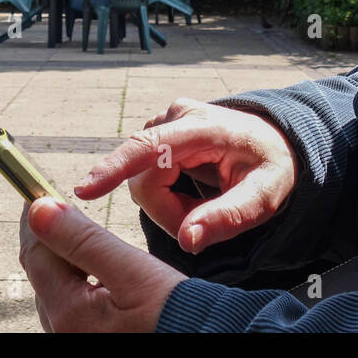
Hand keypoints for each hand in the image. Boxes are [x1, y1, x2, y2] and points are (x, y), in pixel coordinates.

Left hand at [19, 198, 184, 331]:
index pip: (35, 254)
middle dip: (49, 237)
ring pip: (57, 290)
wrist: (208, 341)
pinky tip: (91, 268)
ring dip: (63, 258)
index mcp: (69, 314)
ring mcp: (77, 338)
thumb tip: (40, 211)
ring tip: (74, 230)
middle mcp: (65, 333)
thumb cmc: (176, 315)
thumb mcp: (132, 271)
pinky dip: (78, 281)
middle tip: (57, 205)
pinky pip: (74, 307)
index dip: (35, 217)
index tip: (38, 191)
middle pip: (43, 273)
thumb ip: (83, 240)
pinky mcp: (95, 339)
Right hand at [74, 98, 297, 253]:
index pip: (149, 147)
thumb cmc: (270, 168)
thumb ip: (228, 218)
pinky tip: (192, 193)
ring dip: (168, 204)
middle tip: (205, 221)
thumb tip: (187, 240)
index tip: (84, 190)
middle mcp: (176, 117)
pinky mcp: (156, 134)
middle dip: (169, 211)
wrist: (272, 143)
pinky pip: (144, 177)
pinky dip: (165, 196)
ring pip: (141, 181)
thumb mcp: (265, 197)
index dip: (115, 169)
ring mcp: (163, 123)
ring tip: (204, 203)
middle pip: (144, 179)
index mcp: (203, 127)